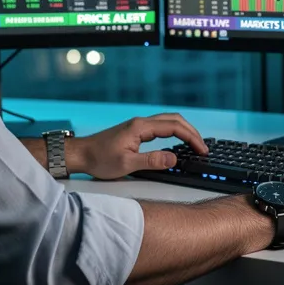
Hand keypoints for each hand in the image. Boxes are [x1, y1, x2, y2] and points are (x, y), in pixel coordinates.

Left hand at [66, 113, 208, 179]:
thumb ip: (152, 161)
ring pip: (168, 121)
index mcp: (140, 127)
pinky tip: (177, 142)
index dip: (191, 138)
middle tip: (203, 148)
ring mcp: (138, 126)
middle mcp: (141, 123)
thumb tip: (174, 158)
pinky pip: (161, 127)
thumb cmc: (99, 159)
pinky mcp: (135, 131)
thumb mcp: (127, 164)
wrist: (80, 154)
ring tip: (195, 145)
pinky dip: (174, 132)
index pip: (174, 127)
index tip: (201, 149)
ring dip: (184, 131)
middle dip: (192, 132)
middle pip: (174, 120)